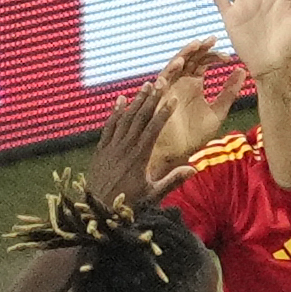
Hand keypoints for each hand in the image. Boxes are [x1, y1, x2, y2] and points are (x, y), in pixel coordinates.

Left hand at [82, 83, 180, 206]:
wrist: (97, 210)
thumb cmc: (128, 205)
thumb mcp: (153, 195)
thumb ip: (172, 181)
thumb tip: (193, 169)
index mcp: (139, 157)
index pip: (153, 129)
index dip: (163, 113)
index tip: (172, 99)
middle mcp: (125, 147)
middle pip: (139, 118)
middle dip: (151, 99)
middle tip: (160, 82)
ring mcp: (111, 147)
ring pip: (124, 118)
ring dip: (135, 100)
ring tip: (145, 85)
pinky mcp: (101, 149)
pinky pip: (109, 125)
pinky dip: (115, 111)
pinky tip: (121, 100)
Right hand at [144, 36, 245, 173]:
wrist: (176, 153)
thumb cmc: (194, 135)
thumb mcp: (217, 112)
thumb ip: (229, 92)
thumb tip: (242, 71)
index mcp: (194, 83)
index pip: (204, 62)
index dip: (214, 56)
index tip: (227, 57)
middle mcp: (181, 81)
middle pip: (190, 58)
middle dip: (200, 48)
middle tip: (212, 39)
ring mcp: (169, 86)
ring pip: (175, 64)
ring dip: (185, 54)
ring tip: (196, 44)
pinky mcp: (159, 96)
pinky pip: (162, 79)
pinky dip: (170, 71)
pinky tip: (180, 64)